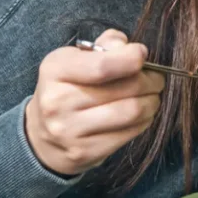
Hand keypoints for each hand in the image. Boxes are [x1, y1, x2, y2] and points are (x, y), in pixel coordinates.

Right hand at [25, 29, 164, 175]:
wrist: (41, 134)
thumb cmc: (67, 88)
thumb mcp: (75, 59)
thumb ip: (104, 47)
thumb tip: (126, 46)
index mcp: (55, 70)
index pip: (103, 66)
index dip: (132, 58)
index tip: (142, 54)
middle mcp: (57, 101)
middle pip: (126, 88)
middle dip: (150, 81)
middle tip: (156, 79)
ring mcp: (70, 130)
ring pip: (132, 111)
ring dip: (152, 102)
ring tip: (152, 96)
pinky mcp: (84, 152)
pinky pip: (129, 133)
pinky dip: (144, 121)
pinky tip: (142, 114)